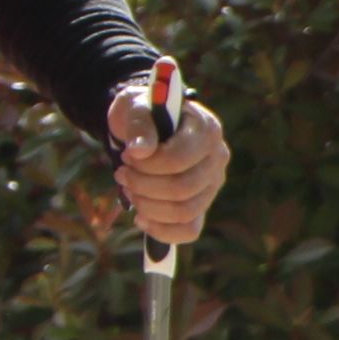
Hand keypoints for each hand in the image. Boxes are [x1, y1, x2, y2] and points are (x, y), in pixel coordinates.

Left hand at [109, 71, 225, 251]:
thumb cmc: (143, 113)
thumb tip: (140, 151)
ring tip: (128, 189)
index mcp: (207, 130)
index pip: (178, 160)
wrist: (145, 123)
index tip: (126, 156)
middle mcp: (217, 159)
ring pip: (184, 212)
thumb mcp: (137, 108)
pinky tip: (141, 219)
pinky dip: (162, 231)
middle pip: (182, 189)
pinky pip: (189, 230)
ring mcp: (212, 184)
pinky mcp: (202, 204)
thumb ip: (140, 126)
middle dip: (142, 186)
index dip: (146, 165)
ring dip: (147, 205)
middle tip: (121, 174)